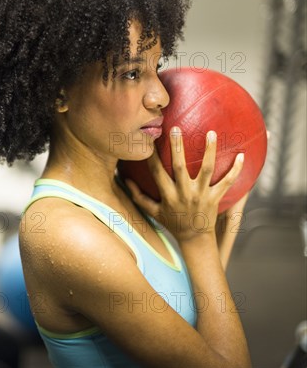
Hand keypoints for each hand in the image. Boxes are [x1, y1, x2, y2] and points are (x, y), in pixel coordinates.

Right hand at [126, 128, 244, 242]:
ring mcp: (201, 195)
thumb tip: (125, 180)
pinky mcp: (215, 198)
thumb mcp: (152, 211)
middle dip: (177, 147)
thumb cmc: (172, 222)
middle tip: (176, 128)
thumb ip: (138, 196)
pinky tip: (242, 155)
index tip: (149, 140)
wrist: (195, 239)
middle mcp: (184, 193)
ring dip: (209, 151)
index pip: (156, 172)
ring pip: (207, 170)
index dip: (151, 156)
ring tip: (210, 133)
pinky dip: (236, 170)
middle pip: (180, 167)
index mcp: (167, 195)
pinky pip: (228, 182)